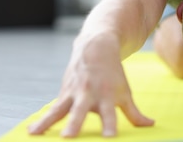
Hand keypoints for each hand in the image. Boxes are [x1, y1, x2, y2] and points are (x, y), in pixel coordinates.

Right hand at [27, 36, 153, 136]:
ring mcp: (74, 94)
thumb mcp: (125, 92)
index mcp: (107, 97)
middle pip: (80, 112)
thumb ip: (134, 113)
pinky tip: (32, 131)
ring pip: (59, 110)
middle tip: (68, 137)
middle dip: (74, 124)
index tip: (109, 138)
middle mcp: (89, 96)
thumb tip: (150, 125)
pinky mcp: (63, 94)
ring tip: (35, 134)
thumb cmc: (113, 75)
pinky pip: (52, 109)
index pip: (110, 116)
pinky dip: (41, 120)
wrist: (96, 48)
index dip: (109, 126)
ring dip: (48, 122)